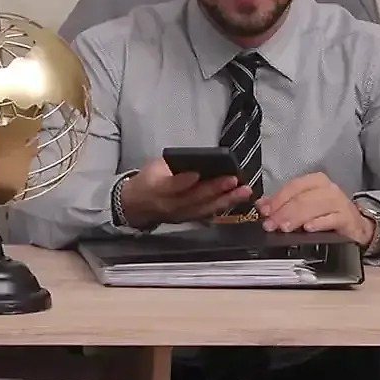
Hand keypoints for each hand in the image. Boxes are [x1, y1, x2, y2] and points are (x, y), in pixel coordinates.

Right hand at [117, 158, 256, 228]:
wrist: (135, 205)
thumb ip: (173, 165)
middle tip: (233, 180)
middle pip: (194, 198)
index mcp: (157, 187)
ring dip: (226, 200)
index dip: (184, 181)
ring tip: (244, 191)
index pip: (171, 185)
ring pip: (205, 208)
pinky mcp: (187, 219)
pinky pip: (207, 213)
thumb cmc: (148, 180)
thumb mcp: (154, 167)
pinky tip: (236, 199)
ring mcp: (179, 214)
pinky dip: (222, 206)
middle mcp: (170, 204)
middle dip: (215, 189)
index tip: (197, 173)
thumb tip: (198, 160)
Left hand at [258, 173, 374, 244]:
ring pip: (315, 206)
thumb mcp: (304, 205)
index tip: (265, 211)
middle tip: (271, 224)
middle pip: (301, 198)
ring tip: (284, 228)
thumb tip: (262, 205)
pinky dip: (319, 223)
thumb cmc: (328, 212)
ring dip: (296, 217)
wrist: (354, 224)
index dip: (277, 199)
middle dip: (283, 212)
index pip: (292, 186)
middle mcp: (328, 189)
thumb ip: (283, 204)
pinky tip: (308, 228)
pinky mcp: (347, 218)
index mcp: (315, 182)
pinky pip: (332, 219)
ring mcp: (339, 202)